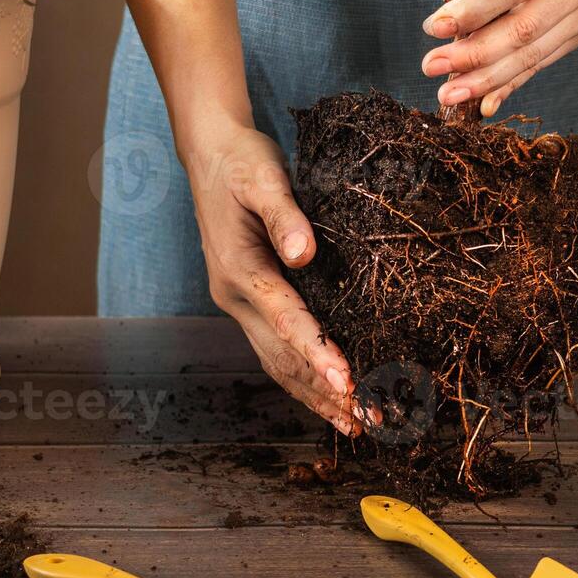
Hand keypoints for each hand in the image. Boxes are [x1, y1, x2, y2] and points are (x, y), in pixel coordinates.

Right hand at [182, 124, 359, 435]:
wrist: (211, 153)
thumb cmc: (242, 161)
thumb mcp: (263, 176)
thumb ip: (285, 215)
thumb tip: (304, 254)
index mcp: (239, 270)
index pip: (285, 320)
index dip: (317, 353)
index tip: (346, 383)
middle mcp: (235, 296)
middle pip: (282, 357)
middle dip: (323, 392)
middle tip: (367, 420)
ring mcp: (240, 303)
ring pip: (277, 362)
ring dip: (313, 395)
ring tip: (354, 424)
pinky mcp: (251, 300)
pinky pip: (277, 349)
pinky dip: (303, 376)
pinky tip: (328, 395)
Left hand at [421, 0, 577, 116]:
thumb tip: (449, 26)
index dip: (473, 11)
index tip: (434, 28)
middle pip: (524, 29)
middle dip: (474, 54)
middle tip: (432, 67)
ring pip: (532, 55)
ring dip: (486, 79)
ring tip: (450, 93)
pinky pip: (540, 65)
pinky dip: (509, 85)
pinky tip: (484, 104)